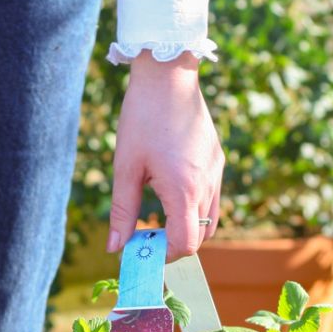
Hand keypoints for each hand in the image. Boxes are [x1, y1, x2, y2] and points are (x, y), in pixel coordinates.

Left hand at [107, 51, 223, 261]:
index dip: (163, 256)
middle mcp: (207, 184)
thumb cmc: (142, 119)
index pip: (185, 244)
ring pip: (209, 220)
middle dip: (173, 244)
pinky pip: (212, 199)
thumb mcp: (125, 168)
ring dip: (185, 227)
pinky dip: (193, 208)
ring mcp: (216, 172)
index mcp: (184, 190)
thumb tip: (115, 248)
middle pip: (198, 237)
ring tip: (156, 214)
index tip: (142, 250)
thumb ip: (122, 212)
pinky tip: (169, 192)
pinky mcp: (217, 161)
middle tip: (146, 235)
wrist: (168, 76)